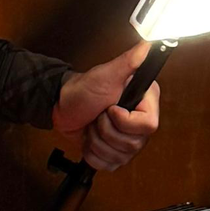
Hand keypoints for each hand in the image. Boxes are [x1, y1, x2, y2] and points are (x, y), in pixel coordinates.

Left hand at [53, 42, 159, 171]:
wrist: (60, 106)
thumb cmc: (81, 89)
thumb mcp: (105, 74)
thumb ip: (129, 61)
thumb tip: (148, 45)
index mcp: (144, 102)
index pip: (149, 125)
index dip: (125, 121)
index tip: (110, 109)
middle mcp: (139, 121)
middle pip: (134, 144)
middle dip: (106, 131)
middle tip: (98, 116)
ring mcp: (127, 139)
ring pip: (121, 157)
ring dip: (98, 142)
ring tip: (92, 125)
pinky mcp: (114, 153)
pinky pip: (109, 165)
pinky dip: (93, 154)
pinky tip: (90, 139)